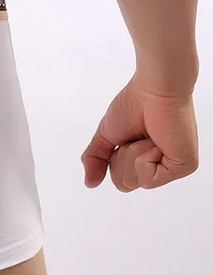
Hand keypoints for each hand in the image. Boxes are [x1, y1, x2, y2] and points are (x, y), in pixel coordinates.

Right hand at [81, 76, 198, 191]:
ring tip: (148, 136)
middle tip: (136, 137)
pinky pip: (149, 180)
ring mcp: (174, 167)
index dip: (114, 160)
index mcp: (145, 160)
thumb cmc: (134, 105)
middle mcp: (161, 165)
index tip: (126, 137)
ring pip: (135, 182)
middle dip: (122, 158)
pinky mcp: (184, 166)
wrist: (153, 89)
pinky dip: (144, 158)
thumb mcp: (106, 137)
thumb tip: (89, 183)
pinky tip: (156, 141)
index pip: (120, 181)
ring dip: (133, 154)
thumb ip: (95, 160)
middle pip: (125, 184)